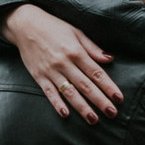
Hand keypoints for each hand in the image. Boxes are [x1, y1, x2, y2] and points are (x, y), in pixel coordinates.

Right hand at [1, 5, 123, 124]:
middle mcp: (64, 62)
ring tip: (93, 120)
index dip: (109, 86)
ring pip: (69, 92)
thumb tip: (109, 59)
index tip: (119, 98)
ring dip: (82, 107)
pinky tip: (65, 114)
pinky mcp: (38, 76)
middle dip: (100, 101)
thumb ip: (92, 48)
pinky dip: (57, 104)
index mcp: (76, 51)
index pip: (96, 73)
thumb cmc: (54, 27)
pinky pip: (49, 92)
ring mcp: (50, 71)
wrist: (25, 25)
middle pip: (85, 85)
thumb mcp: (76, 32)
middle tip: (112, 113)